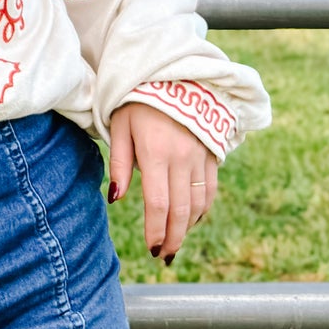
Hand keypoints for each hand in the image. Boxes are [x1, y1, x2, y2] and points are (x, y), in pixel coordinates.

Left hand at [108, 101, 216, 263]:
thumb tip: (116, 200)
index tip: (150, 249)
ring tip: (175, 242)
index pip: (158, 204)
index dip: (155, 231)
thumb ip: (119, 165)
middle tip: (163, 255)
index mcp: (155, 153)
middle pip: (181, 210)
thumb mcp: (120, 127)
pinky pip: (211, 188)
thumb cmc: (137, 101)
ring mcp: (200, 156)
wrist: (172, 74)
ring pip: (199, 203)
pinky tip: (193, 219)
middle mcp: (182, 158)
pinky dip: (203, 208)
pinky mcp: (212, 152)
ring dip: (188, 227)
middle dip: (172, 238)